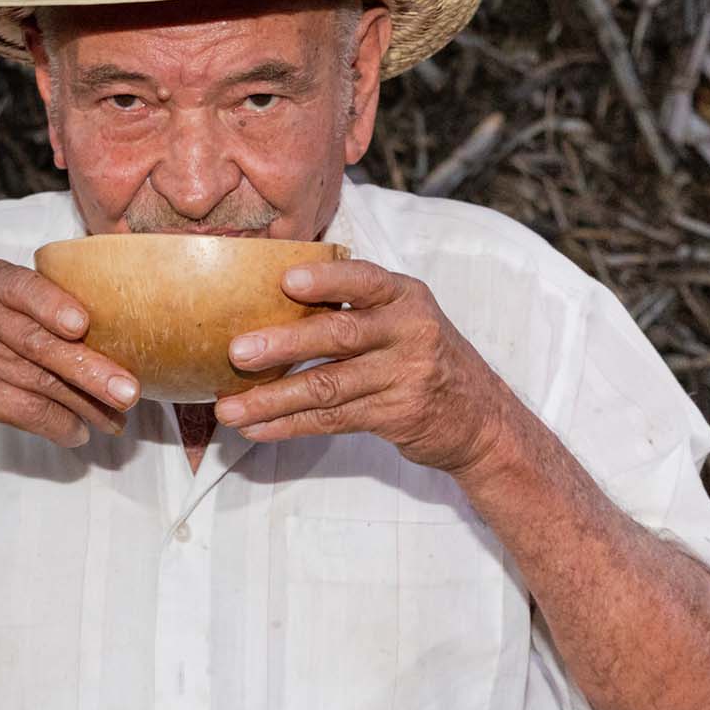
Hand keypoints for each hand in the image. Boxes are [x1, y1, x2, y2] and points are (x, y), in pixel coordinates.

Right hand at [0, 258, 139, 449]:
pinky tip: (79, 433)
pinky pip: (24, 410)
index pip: (24, 287)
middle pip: (40, 342)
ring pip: (39, 381)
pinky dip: (58, 424)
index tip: (82, 325)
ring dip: (86, 405)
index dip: (52, 305)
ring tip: (116, 420)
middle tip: (131, 392)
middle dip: (91, 370)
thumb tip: (112, 340)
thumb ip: (33, 312)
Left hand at [211, 260, 503, 474]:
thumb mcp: (403, 317)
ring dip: (272, 399)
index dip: (325, 280)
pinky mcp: (395, 416)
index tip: (284, 280)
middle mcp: (409, 332)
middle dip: (283, 344)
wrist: (480, 416)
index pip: (363, 280)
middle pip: (339, 334)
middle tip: (236, 352)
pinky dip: (290, 425)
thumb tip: (267, 297)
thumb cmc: (421, 355)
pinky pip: (332, 420)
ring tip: (229, 408)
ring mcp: (404, 376)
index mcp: (404, 295)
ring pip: (328, 386)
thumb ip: (355, 306)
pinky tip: (257, 429)